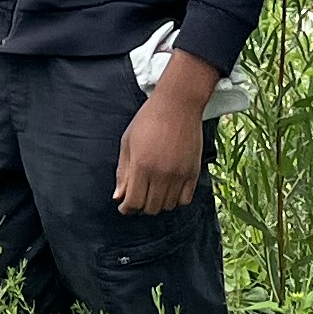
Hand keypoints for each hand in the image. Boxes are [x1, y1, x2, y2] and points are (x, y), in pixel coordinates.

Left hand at [114, 62, 214, 213]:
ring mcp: (179, 174)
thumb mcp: (128, 142)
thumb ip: (123, 172)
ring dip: (158, 203)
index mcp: (142, 166)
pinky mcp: (194, 172)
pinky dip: (176, 200)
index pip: (134, 202)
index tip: (124, 207)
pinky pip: (185, 200)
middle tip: (138, 198)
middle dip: (140, 207)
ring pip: (168, 206)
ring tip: (153, 192)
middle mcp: (161, 174)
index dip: (127, 208)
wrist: (178, 104)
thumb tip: (118, 197)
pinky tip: (169, 190)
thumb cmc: (148, 119)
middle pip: (151, 208)